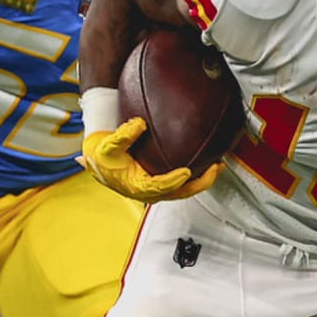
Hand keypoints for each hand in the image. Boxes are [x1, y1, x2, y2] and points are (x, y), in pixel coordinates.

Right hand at [79, 118, 222, 203]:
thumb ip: (123, 135)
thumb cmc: (102, 156)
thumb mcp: (108, 145)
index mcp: (137, 186)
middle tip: (215, 168)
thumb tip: (139, 124)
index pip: (159, 186)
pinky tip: (207, 163)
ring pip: (184, 190)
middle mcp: (149, 192)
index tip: (186, 171)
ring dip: (202, 180)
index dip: (174, 181)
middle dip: (200, 182)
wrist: (98, 161)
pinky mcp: (161, 184)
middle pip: (180, 193)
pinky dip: (196, 176)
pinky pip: (182, 185)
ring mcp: (157, 190)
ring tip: (219, 166)